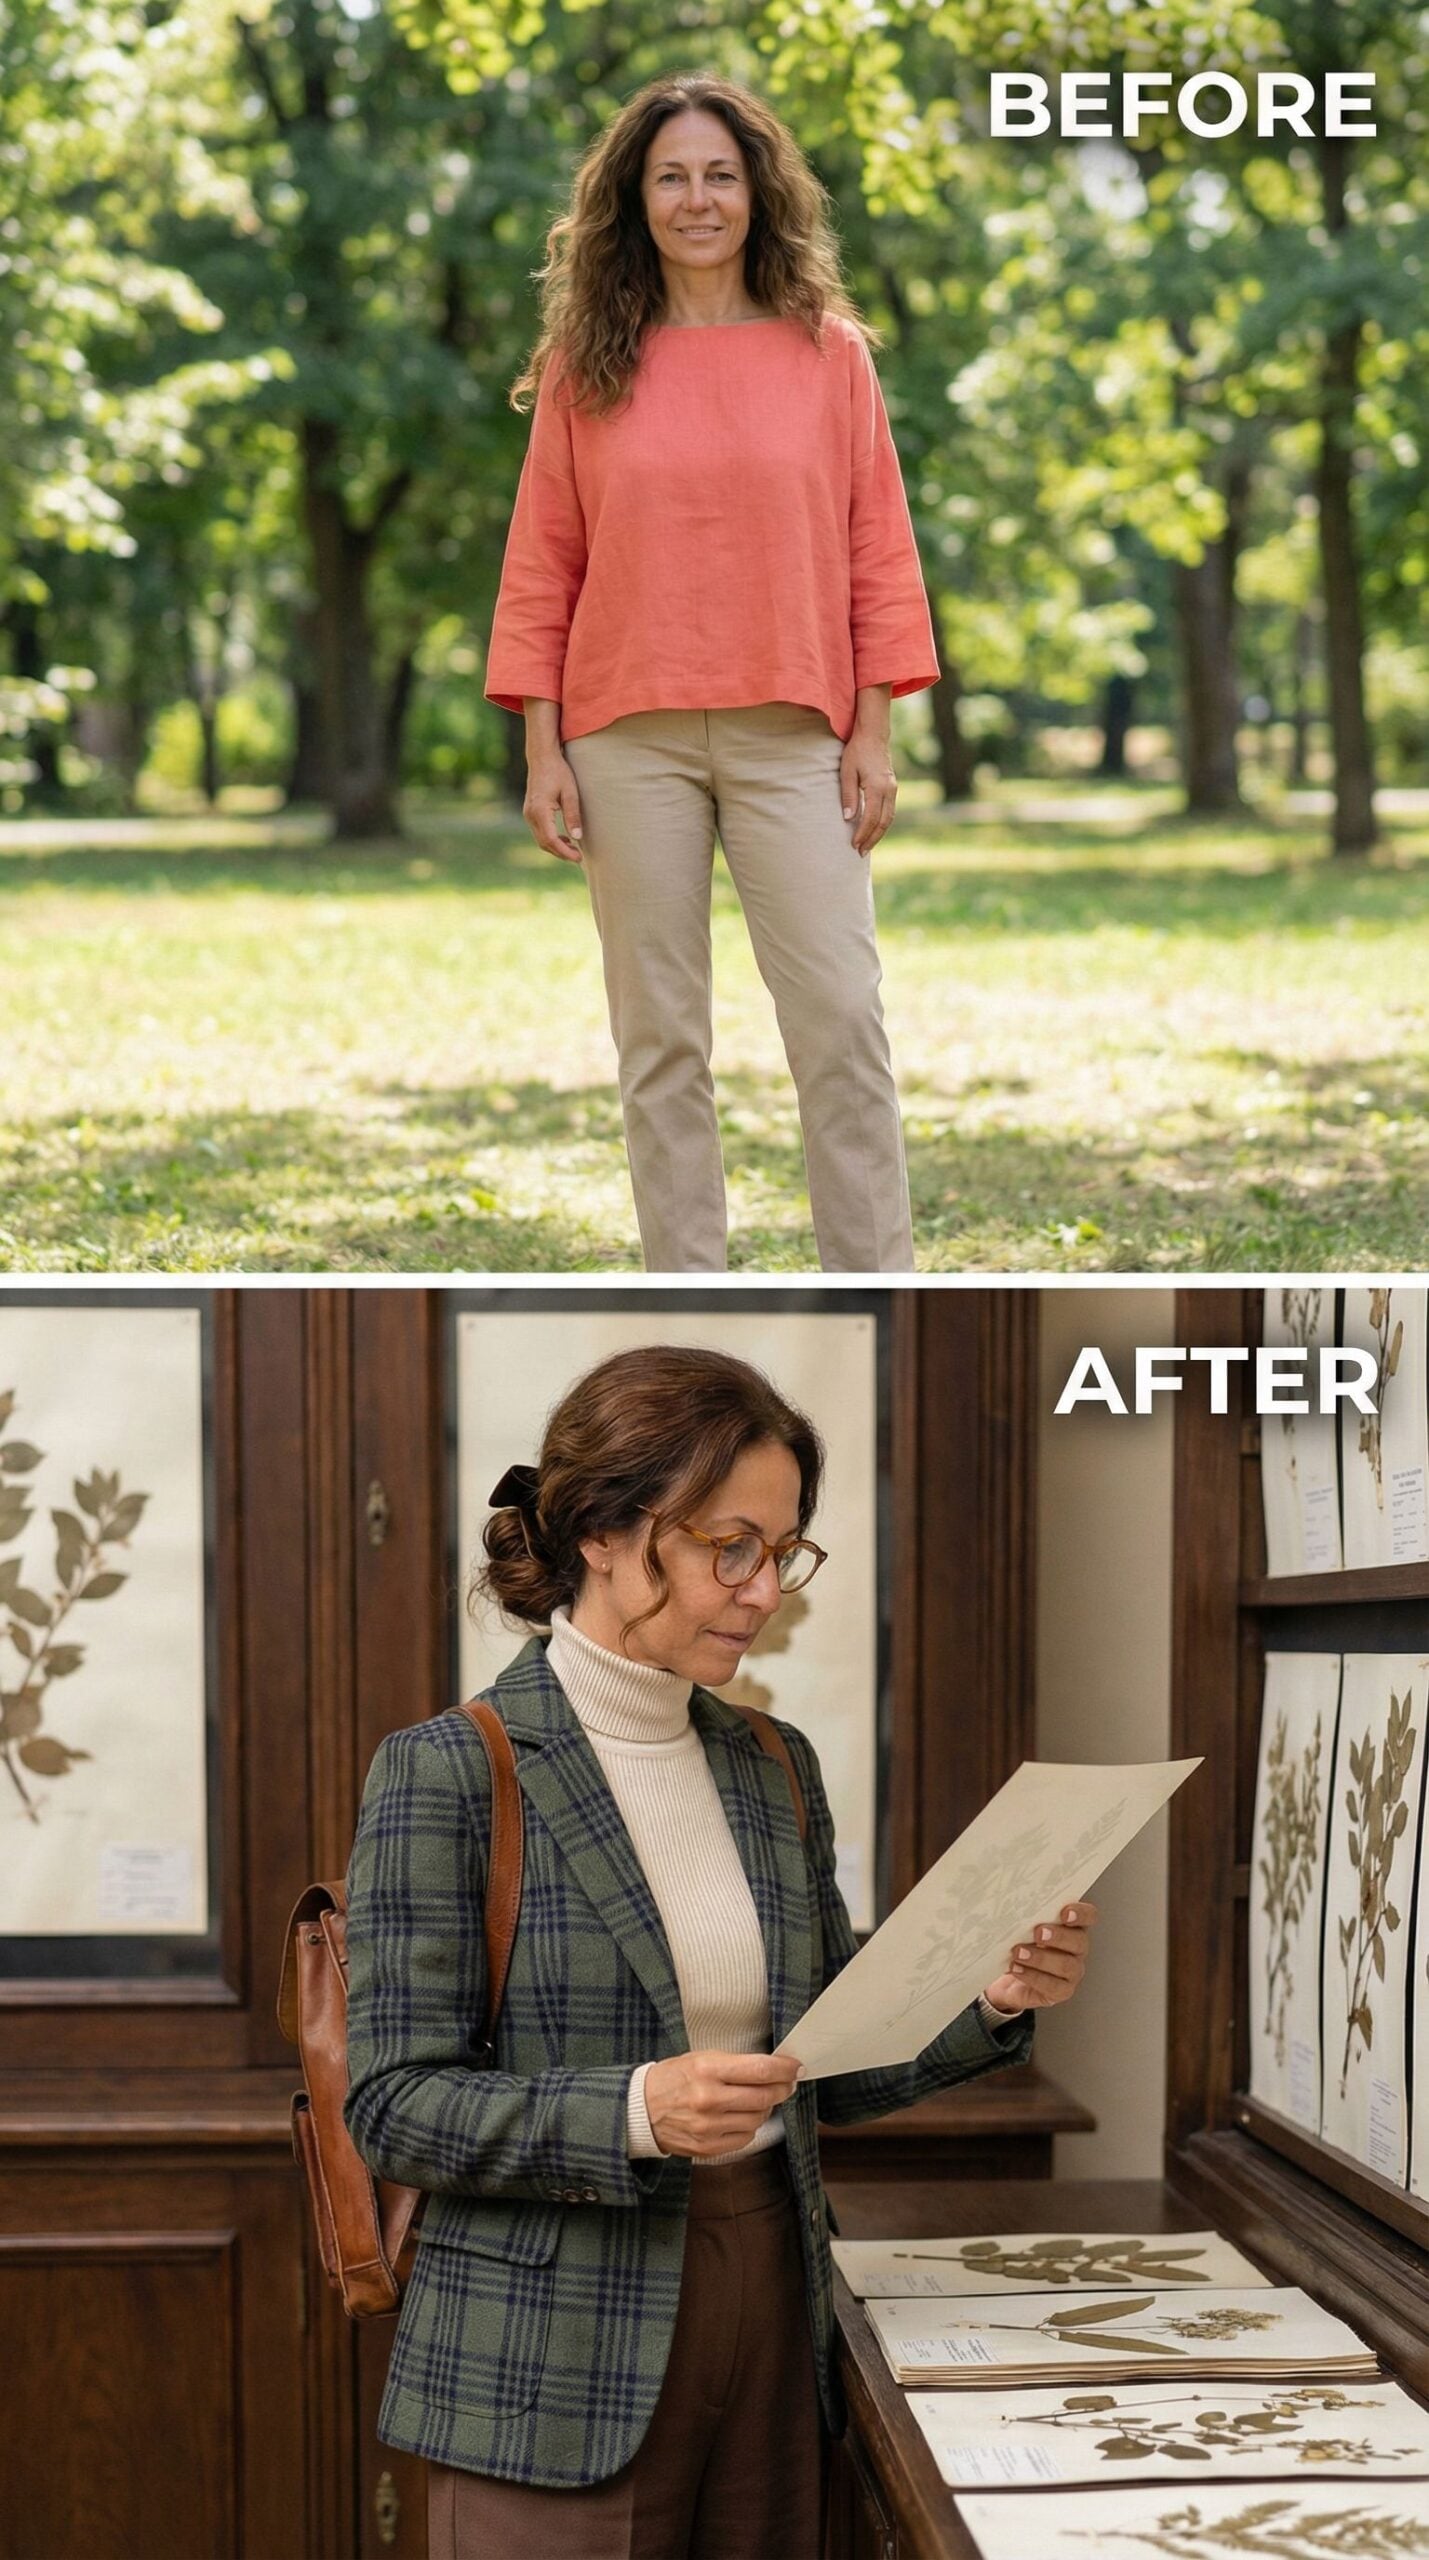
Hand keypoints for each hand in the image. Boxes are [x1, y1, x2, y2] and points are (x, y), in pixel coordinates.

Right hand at [523, 747, 584, 862]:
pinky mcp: (530, 812)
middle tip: (579, 857)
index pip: (551, 840)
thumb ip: (573, 815)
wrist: (542, 757)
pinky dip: (551, 839)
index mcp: (539, 810)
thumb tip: (577, 837)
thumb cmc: (558, 772)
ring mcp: (528, 814)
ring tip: (574, 849)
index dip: (565, 852)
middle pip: (544, 843)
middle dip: (561, 853)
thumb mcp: (570, 792)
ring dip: (556, 847)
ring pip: (541, 839)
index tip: (578, 858)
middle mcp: (530, 815)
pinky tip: (565, 838)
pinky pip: (539, 832)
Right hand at [644, 2048, 801, 2157]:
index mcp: (707, 2070)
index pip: (760, 2069)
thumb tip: (774, 2068)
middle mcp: (709, 2100)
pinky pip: (745, 2138)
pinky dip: (750, 2126)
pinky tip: (741, 2116)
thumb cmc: (674, 2078)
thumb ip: (736, 2064)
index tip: (796, 2067)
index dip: (785, 2068)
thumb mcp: (701, 2058)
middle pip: (764, 2096)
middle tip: (787, 2083)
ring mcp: (709, 2127)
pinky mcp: (708, 2148)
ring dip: (765, 2108)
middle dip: (782, 2088)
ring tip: (758, 2098)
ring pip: (758, 2119)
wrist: (641, 2109)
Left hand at [839, 724, 896, 855]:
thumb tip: (848, 818)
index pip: (871, 817)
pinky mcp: (892, 788)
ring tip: (866, 846)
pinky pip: (889, 811)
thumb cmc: (856, 752)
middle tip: (860, 852)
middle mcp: (889, 790)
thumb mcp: (847, 772)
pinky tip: (873, 831)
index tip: (854, 845)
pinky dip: (882, 824)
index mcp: (877, 787)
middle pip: (883, 822)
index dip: (862, 833)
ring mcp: (893, 789)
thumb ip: (848, 796)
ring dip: (878, 834)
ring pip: (889, 818)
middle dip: (872, 839)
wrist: (873, 736)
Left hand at [982, 1901, 1097, 2015]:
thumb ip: (1027, 1917)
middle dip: (1058, 1936)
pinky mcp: (1062, 1991)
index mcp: (1072, 1926)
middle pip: (1079, 1941)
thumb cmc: (1021, 1946)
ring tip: (1019, 1953)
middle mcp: (1076, 1948)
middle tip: (1038, 1933)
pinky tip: (1017, 1969)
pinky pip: (1052, 1986)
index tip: (1065, 1913)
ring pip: (1066, 1965)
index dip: (1081, 1914)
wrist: (1010, 1978)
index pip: (1088, 1916)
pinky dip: (1033, 1976)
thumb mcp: (1023, 1927)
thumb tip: (1014, 1907)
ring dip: (1041, 1958)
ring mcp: (1072, 1972)